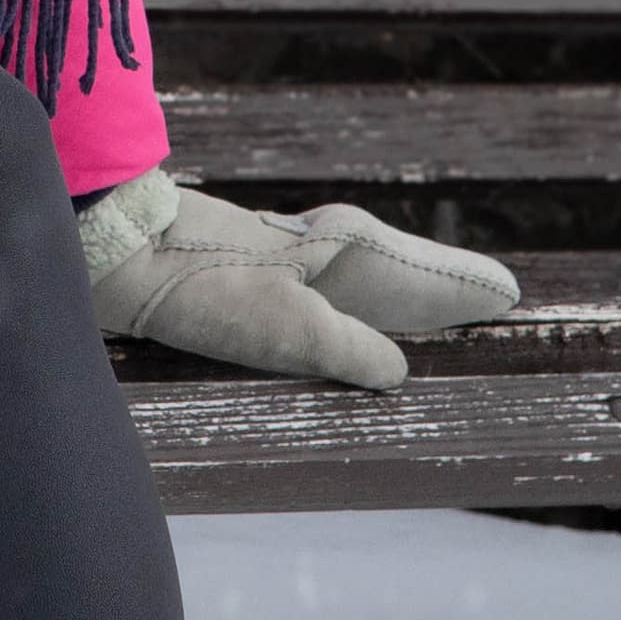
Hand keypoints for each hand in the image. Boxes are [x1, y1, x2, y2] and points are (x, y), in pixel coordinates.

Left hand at [78, 170, 518, 394]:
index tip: (510, 295)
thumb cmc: (200, 284)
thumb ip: (349, 349)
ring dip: (394, 312)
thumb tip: (396, 371)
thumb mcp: (289, 326)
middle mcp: (316, 254)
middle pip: (393, 278)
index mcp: (338, 253)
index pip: (421, 272)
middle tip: (493, 307)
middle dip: (439, 297)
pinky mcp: (245, 288)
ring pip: (355, 292)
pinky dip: (347, 324)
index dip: (462, 287)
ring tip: (434, 335)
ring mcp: (280, 268)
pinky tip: (344, 346)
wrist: (110, 248)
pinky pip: (318, 307)